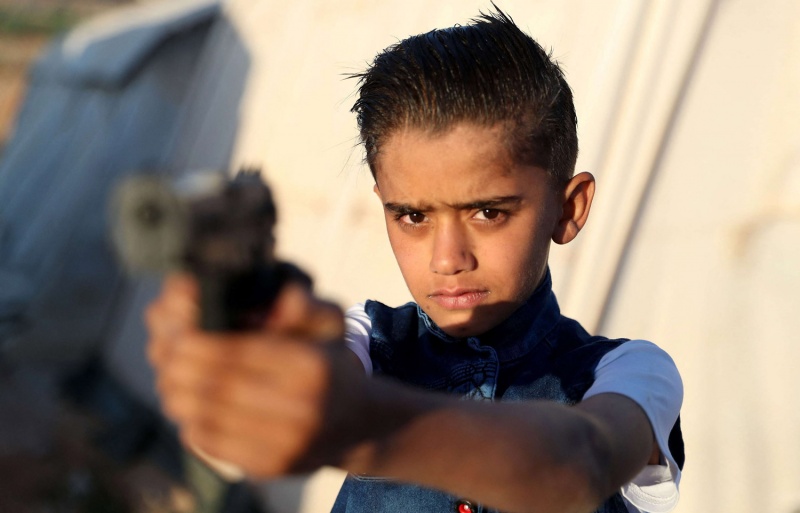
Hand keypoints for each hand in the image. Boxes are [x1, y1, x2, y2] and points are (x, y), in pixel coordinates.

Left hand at [146, 273, 364, 476]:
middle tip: (166, 354)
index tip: (180, 333)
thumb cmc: (331, 365)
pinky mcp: (271, 467)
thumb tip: (276, 300)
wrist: (359, 424)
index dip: (199, 343)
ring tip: (170, 378)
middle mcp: (301, 409)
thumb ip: (303, 305)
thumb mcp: (330, 325)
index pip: (238, 353)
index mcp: (310, 366)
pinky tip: (189, 406)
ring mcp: (286, 444)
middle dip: (181, 369)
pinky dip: (191, 422)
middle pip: (217, 387)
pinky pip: (214, 444)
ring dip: (178, 396)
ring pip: (209, 418)